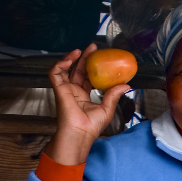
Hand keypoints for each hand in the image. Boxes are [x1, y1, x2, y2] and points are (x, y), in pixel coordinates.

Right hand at [45, 44, 131, 164]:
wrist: (80, 133)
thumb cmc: (92, 126)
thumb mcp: (107, 108)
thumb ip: (114, 95)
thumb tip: (127, 85)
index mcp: (84, 95)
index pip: (87, 76)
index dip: (92, 66)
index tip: (100, 57)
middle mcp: (74, 91)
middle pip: (77, 70)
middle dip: (84, 58)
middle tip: (93, 47)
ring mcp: (65, 89)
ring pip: (65, 69)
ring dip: (71, 58)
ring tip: (81, 50)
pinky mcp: (59, 89)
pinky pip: (55, 73)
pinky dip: (60, 64)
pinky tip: (70, 59)